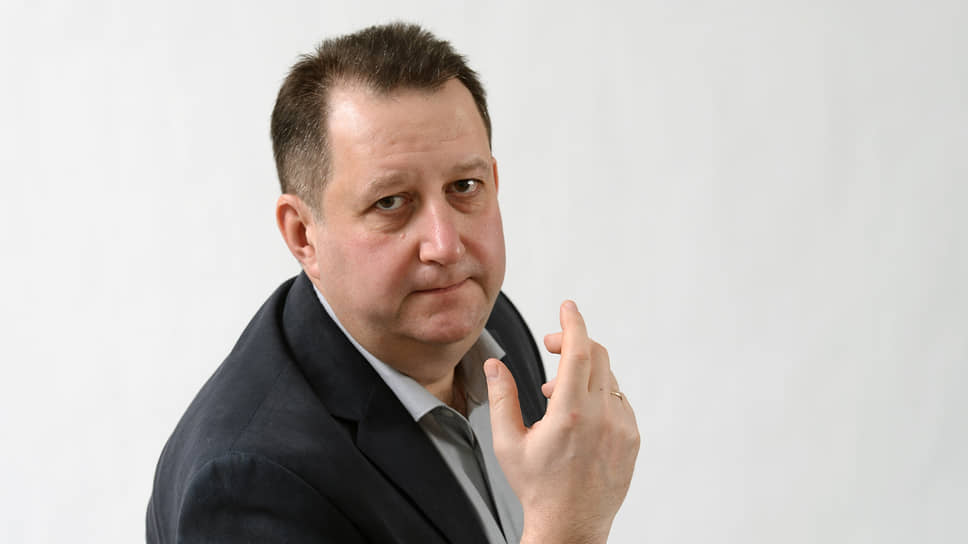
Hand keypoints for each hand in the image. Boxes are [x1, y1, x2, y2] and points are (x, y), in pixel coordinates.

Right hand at [484, 300, 639, 543]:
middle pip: (597, 355)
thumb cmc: (538, 488)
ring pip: (608, 378)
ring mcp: (622, 428)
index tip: (567, 307)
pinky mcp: (632, 439)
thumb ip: (502, 397)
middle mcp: (602, 417)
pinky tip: (579, 415)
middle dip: (573, 342)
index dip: (573, 323)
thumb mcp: (509, 443)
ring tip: (557, 395)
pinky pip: (619, 401)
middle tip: (552, 347)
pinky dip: (600, 395)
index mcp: (570, 414)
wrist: (570, 526)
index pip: (579, 351)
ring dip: (584, 373)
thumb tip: (494, 365)